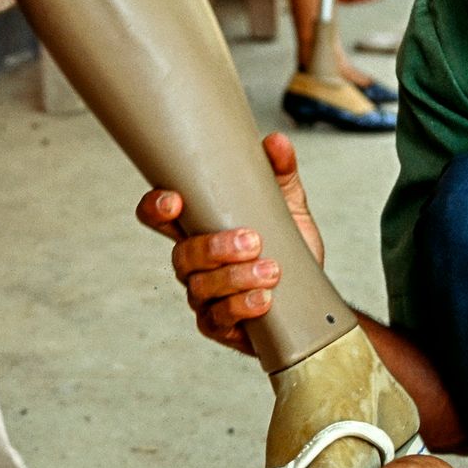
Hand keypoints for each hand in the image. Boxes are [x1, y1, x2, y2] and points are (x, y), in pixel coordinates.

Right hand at [133, 132, 324, 353]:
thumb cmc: (289, 248)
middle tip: (252, 241)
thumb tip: (276, 142)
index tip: (176, 200)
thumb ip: (280, 173)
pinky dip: (240, 308)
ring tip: (270, 271)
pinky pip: (217, 319)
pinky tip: (263, 300)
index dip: (156, 208)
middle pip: (181, 255)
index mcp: (200, 229)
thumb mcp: (288, 205)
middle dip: (213, 248)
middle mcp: (194, 264)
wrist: (311, 297)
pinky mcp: (219, 325)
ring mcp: (203, 296)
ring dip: (234, 279)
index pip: (159, 217)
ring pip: (200, 287)